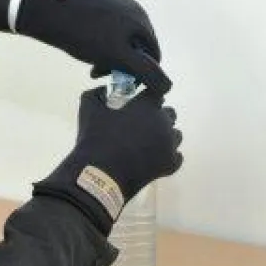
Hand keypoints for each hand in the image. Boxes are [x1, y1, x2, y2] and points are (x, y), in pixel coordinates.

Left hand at [15, 0, 171, 96]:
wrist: (46, 4)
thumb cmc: (83, 32)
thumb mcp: (117, 56)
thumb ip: (144, 71)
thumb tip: (167, 86)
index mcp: (141, 21)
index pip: (152, 58)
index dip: (139, 74)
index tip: (118, 81)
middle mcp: (133, 9)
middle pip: (136, 47)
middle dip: (123, 64)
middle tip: (100, 73)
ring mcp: (114, 3)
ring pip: (120, 38)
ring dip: (111, 55)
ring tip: (91, 63)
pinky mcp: (97, 1)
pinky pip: (107, 28)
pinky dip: (101, 41)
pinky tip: (84, 46)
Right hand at [33, 87, 182, 233]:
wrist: (100, 175)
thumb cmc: (95, 139)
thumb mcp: (89, 108)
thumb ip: (97, 93)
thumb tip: (103, 90)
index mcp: (147, 105)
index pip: (156, 93)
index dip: (147, 99)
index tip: (137, 105)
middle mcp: (163, 122)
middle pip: (169, 114)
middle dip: (157, 117)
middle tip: (140, 127)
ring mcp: (169, 144)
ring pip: (175, 135)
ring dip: (164, 136)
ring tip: (147, 145)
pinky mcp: (170, 164)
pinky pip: (176, 156)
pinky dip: (167, 156)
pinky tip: (154, 158)